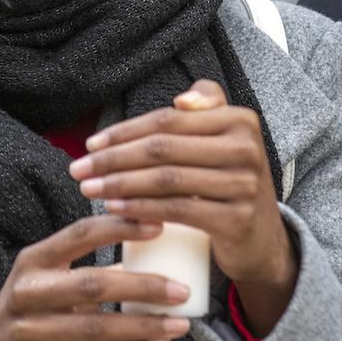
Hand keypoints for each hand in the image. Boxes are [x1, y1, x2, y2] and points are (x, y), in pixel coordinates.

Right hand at [0, 214, 192, 340]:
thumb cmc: (32, 304)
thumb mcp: (48, 276)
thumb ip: (90, 264)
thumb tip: (153, 247)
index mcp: (34, 260)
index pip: (80, 235)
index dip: (121, 228)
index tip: (159, 226)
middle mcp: (29, 293)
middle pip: (92, 285)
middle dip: (142, 286)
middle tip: (181, 289)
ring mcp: (32, 331)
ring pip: (97, 329)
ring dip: (144, 326)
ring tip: (179, 323)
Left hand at [70, 80, 296, 334]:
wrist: (262, 240)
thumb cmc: (228, 184)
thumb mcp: (225, 141)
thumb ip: (208, 108)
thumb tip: (181, 100)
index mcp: (240, 120)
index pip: (168, 120)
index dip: (125, 131)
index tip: (90, 144)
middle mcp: (247, 148)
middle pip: (164, 148)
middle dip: (114, 158)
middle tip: (79, 170)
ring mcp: (245, 185)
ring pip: (167, 179)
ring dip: (120, 184)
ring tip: (89, 189)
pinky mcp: (237, 220)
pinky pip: (178, 210)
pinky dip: (141, 208)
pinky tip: (115, 209)